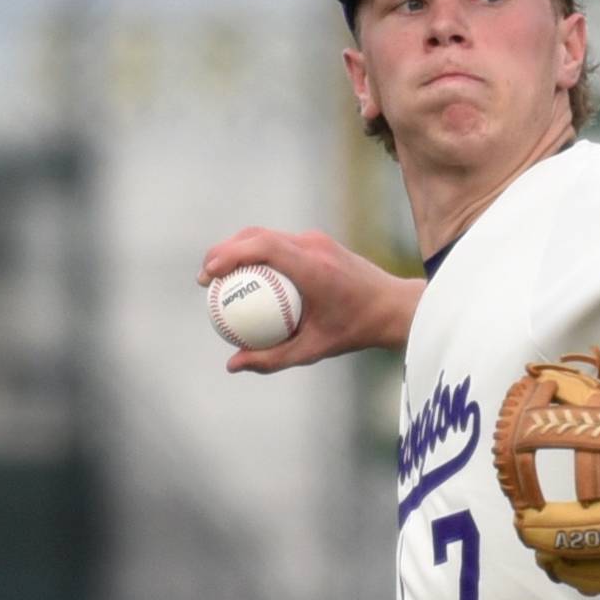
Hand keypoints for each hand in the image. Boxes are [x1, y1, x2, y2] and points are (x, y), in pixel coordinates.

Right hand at [198, 227, 423, 373]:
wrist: (394, 307)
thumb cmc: (356, 331)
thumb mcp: (314, 350)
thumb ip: (272, 358)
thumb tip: (233, 364)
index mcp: (313, 266)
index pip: (263, 247)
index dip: (228, 255)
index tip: (207, 276)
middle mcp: (314, 246)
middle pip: (257, 235)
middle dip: (224, 250)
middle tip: (205, 278)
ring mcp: (318, 240)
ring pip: (267, 235)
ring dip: (240, 249)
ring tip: (220, 276)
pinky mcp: (320, 242)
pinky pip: (282, 243)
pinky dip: (260, 254)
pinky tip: (249, 279)